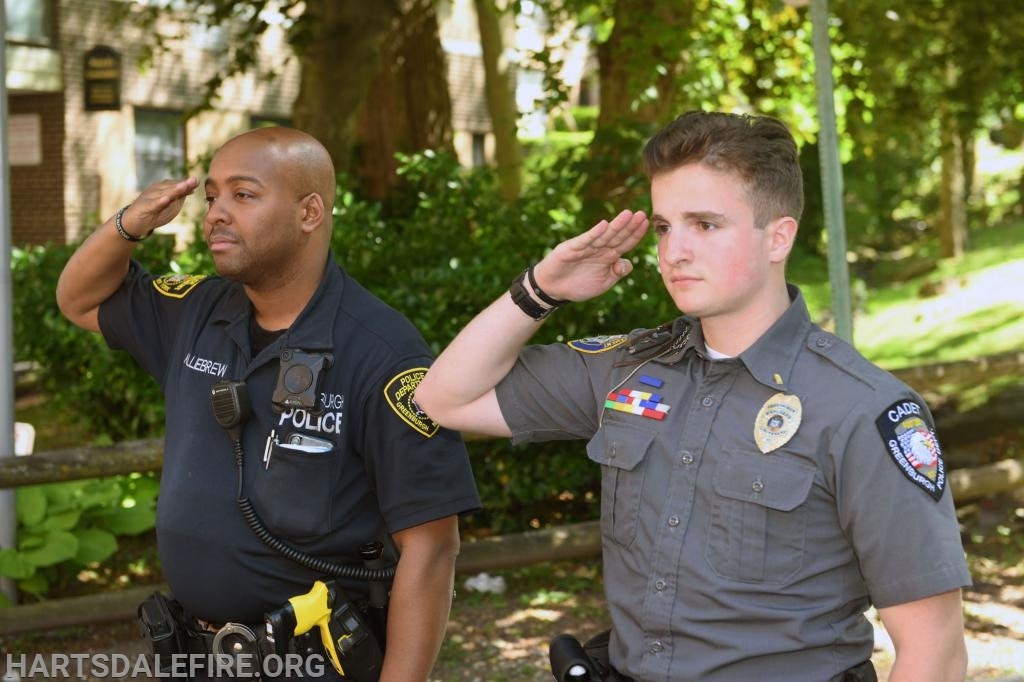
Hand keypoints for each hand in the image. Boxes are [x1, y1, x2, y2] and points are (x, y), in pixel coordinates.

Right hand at [120, 177, 198, 236]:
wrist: (134, 222)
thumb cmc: (154, 212)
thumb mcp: (169, 205)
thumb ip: (180, 196)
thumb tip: (192, 188)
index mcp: (163, 189)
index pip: (177, 185)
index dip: (187, 183)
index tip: (198, 180)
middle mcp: (156, 190)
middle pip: (172, 186)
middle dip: (183, 184)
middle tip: (194, 180)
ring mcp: (150, 197)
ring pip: (163, 193)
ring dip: (174, 190)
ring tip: (184, 186)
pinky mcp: (144, 207)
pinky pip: (152, 204)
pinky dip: (159, 201)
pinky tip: (166, 199)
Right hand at [533, 209, 648, 301]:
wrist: (552, 289)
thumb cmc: (578, 285)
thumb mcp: (603, 283)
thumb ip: (617, 273)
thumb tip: (628, 263)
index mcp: (608, 256)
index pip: (625, 243)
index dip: (636, 234)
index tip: (647, 224)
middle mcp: (599, 249)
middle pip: (617, 236)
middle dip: (630, 226)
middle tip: (642, 214)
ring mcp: (585, 247)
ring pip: (604, 235)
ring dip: (616, 225)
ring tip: (628, 214)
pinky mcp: (571, 248)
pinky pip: (585, 240)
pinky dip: (595, 233)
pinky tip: (604, 225)